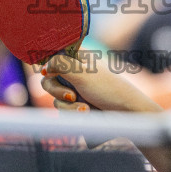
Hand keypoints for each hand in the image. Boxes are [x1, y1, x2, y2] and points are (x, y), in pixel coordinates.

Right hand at [40, 52, 160, 114]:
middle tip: (71, 96)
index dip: (48, 66)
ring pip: (56, 99)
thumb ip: (60, 65)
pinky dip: (74, 113)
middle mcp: (75, 74)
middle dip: (58, 91)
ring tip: (86, 109)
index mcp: (77, 59)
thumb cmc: (108, 90)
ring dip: (69, 106)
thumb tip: (44, 67)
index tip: (46, 73)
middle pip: (49, 81)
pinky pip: (64, 111)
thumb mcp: (83, 73)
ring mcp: (76, 92)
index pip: (54, 57)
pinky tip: (87, 113)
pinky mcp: (77, 108)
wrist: (126, 114)